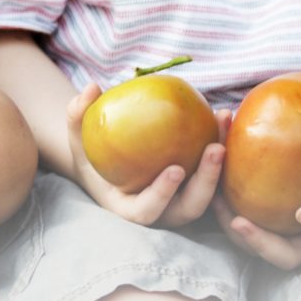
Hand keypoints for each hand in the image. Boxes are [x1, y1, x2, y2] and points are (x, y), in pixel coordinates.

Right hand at [64, 77, 225, 229]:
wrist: (107, 167)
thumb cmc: (90, 153)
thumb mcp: (78, 137)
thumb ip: (78, 115)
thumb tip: (91, 88)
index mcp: (128, 208)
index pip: (147, 211)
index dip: (162, 194)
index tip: (175, 169)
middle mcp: (159, 212)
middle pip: (189, 209)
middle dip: (208, 182)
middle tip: (215, 148)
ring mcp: (179, 202)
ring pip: (210, 193)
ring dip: (222, 161)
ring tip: (222, 121)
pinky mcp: (194, 188)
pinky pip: (214, 173)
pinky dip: (221, 145)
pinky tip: (222, 115)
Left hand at [216, 87, 300, 270]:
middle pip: (287, 256)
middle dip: (261, 244)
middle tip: (238, 222)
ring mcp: (292, 238)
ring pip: (260, 248)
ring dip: (235, 232)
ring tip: (215, 202)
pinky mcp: (273, 230)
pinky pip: (248, 228)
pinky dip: (229, 213)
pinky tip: (210, 185)